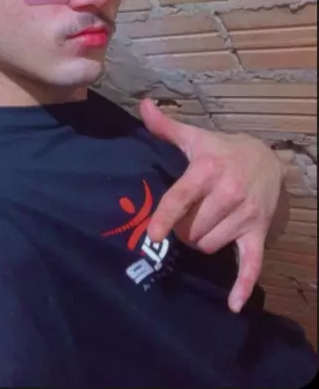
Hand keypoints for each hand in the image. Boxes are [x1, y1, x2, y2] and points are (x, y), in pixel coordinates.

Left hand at [140, 98, 287, 313]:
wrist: (267, 158)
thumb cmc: (222, 150)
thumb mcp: (195, 137)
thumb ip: (166, 127)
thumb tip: (143, 105)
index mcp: (207, 170)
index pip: (181, 198)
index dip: (164, 218)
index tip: (151, 236)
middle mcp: (227, 194)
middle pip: (190, 229)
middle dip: (181, 229)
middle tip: (184, 217)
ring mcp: (244, 215)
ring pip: (208, 245)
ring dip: (199, 241)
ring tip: (201, 224)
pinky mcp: (258, 232)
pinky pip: (251, 263)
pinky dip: (243, 285)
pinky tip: (233, 304)